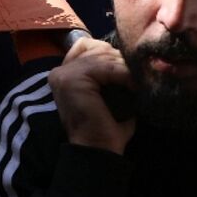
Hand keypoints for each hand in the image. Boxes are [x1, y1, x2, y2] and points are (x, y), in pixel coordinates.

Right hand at [50, 38, 135, 154]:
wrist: (98, 150)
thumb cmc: (106, 126)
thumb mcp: (108, 93)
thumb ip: (110, 72)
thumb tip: (130, 56)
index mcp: (63, 74)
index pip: (86, 45)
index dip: (109, 54)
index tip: (125, 71)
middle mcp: (59, 70)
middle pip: (97, 48)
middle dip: (120, 61)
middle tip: (135, 78)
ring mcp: (64, 73)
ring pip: (103, 55)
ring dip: (124, 68)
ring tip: (136, 83)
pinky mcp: (73, 78)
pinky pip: (106, 66)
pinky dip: (123, 74)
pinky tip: (133, 86)